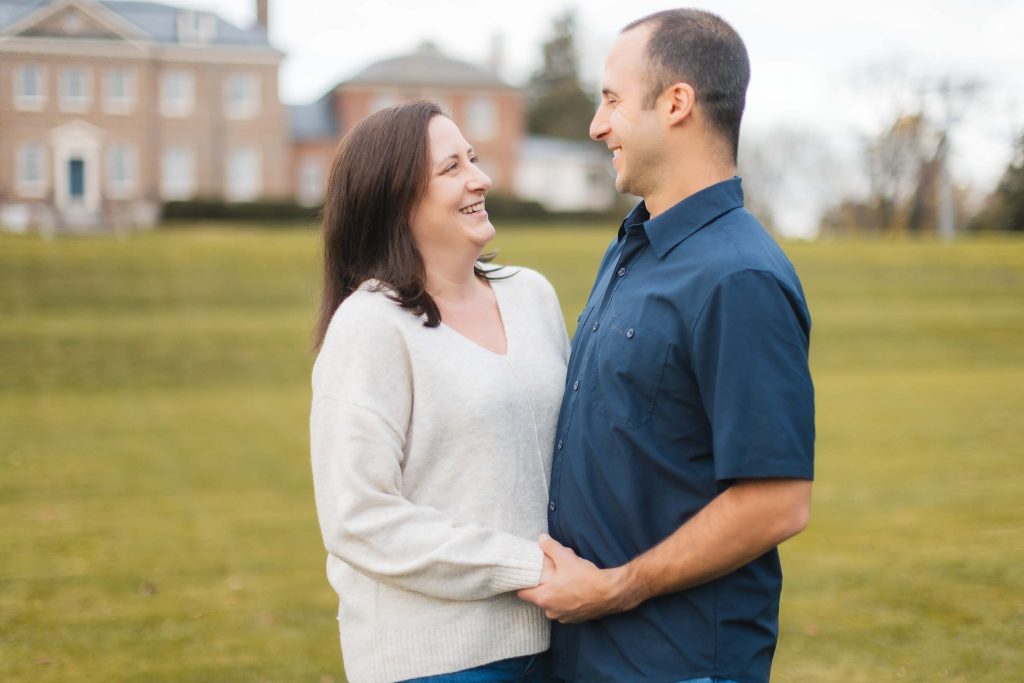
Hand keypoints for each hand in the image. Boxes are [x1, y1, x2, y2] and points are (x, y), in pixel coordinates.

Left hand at [517, 534, 636, 622]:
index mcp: (544, 598)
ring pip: (554, 604)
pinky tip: (576, 589)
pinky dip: (568, 601)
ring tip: (565, 580)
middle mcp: (551, 611)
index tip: (524, 577)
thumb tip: (541, 538)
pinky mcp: (577, 619)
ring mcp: (564, 618)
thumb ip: (550, 547)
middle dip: (543, 587)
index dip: (522, 584)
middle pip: (539, 598)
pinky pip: (566, 609)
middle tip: (550, 574)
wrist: (611, 593)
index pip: (522, 594)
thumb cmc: (585, 577)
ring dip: (557, 594)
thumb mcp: (565, 558)